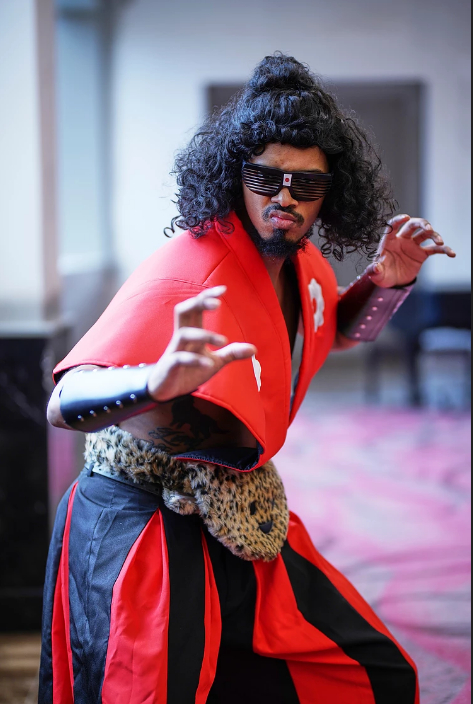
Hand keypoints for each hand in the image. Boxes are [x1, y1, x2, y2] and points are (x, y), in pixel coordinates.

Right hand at [147, 286, 256, 401]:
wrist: (166, 390)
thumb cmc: (189, 370)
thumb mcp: (214, 362)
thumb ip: (231, 353)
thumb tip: (254, 349)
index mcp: (192, 332)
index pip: (196, 307)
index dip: (207, 297)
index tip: (224, 289)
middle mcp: (181, 338)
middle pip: (183, 311)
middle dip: (198, 303)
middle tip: (218, 304)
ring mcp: (174, 351)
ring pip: (183, 334)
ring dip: (204, 334)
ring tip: (223, 341)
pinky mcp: (169, 366)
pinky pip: (179, 358)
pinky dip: (195, 360)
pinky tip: (209, 364)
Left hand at [367, 215, 456, 287]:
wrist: (392, 282)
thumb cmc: (382, 274)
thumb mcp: (377, 274)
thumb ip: (374, 270)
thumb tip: (375, 267)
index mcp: (389, 241)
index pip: (392, 226)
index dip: (398, 220)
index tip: (405, 217)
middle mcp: (402, 239)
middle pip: (412, 225)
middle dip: (421, 224)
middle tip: (428, 228)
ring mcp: (413, 245)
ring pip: (425, 234)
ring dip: (434, 235)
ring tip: (440, 242)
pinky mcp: (422, 254)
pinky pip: (434, 249)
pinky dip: (444, 250)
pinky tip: (451, 253)